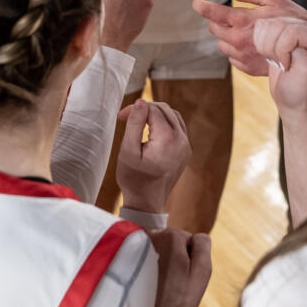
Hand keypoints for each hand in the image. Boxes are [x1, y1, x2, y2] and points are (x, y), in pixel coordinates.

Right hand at [116, 100, 190, 214]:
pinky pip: (178, 127)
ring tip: (138, 121)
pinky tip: (151, 130)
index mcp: (168, 138)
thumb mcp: (128, 151)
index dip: (135, 109)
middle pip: (164, 109)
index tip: (120, 117)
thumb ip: (135, 123)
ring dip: (156, 114)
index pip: (152, 109)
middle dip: (145, 109)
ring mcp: (186, 146)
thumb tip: (141, 102)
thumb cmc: (135, 180)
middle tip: (127, 117)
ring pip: (173, 116)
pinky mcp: (185, 151)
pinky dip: (164, 123)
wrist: (147, 204)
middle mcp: (182, 140)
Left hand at [143, 228, 211, 306]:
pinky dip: (146, 266)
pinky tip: (148, 283)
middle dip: (174, 256)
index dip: (189, 256)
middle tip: (173, 280)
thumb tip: (197, 235)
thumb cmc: (180, 298)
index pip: (186, 238)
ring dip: (160, 261)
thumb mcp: (202, 270)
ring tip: (159, 283)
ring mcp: (136, 247)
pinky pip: (142, 257)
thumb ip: (203, 245)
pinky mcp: (126, 258)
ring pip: (156, 249)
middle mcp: (151, 237)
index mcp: (171, 237)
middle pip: (170, 241)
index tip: (184, 273)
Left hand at [192, 0, 306, 76]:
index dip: (201, 5)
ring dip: (228, 36)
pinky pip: (231, 57)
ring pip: (221, 43)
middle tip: (234, 16)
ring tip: (248, 32)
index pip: (212, 13)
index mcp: (243, 20)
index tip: (197, 2)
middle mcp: (238, 40)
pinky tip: (253, 44)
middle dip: (219, 20)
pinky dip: (237, 49)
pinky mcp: (246, 67)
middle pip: (213, 29)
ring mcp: (242, 55)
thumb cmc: (293, 19)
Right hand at [253, 17, 306, 117]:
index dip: (282, 50)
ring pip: (268, 24)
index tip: (287, 66)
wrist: (293, 97)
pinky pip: (261, 25)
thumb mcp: (306, 74)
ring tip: (276, 60)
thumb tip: (287, 34)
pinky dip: (259, 42)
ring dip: (265, 46)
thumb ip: (300, 53)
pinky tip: (270, 54)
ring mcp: (296, 25)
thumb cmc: (301, 90)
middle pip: (278, 24)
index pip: (292, 31)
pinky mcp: (282, 28)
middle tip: (281, 64)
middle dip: (273, 48)